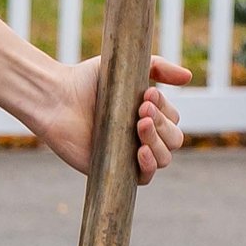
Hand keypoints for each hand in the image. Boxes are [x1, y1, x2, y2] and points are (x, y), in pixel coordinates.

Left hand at [39, 54, 190, 184]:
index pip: (173, 119)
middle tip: (141, 109)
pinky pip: (144, 178)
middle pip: (174, 140)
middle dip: (162, 125)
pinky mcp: (116, 170)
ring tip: (139, 125)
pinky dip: (149, 166)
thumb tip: (188, 77)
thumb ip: (158, 67)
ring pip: (163, 158)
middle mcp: (141, 136)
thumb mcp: (127, 68)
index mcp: (147, 115)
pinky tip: (141, 151)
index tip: (147, 96)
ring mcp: (130, 155)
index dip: (165, 109)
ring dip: (158, 142)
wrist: (56, 98)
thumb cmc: (88, 81)